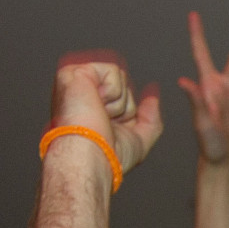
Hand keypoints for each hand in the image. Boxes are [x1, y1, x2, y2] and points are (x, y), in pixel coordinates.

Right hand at [47, 54, 163, 179]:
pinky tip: (94, 103)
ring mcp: (77, 83)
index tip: (111, 132)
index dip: (127, 116)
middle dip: (124, 109)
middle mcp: (83, 96)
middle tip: (105, 123)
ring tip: (98, 115)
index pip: (124, 101)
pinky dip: (112, 92)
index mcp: (92, 110)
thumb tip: (153, 98)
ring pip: (120, 78)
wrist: (89, 154)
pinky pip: (113, 71)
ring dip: (118, 103)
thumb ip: (150, 120)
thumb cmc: (107, 156)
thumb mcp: (138, 142)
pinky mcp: (75, 72)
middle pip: (125, 88)